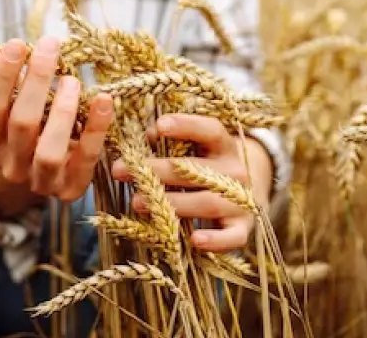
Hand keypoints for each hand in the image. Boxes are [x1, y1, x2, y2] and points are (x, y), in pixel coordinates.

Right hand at [0, 36, 113, 216]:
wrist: (34, 182)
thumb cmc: (20, 135)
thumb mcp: (6, 111)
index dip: (2, 76)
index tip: (18, 43)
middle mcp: (11, 168)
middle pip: (22, 124)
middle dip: (37, 81)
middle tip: (51, 46)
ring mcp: (40, 183)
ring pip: (49, 152)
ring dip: (63, 111)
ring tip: (71, 80)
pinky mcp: (70, 191)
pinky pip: (85, 160)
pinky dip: (96, 129)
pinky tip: (104, 100)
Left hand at [111, 113, 272, 252]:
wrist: (244, 196)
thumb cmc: (205, 168)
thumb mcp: (193, 149)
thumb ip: (169, 142)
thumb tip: (148, 136)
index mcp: (223, 146)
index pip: (210, 130)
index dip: (186, 126)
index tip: (159, 125)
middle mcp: (236, 171)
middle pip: (197, 170)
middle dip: (156, 170)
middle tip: (122, 171)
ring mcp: (242, 201)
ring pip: (208, 202)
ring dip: (172, 203)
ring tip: (137, 203)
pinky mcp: (243, 228)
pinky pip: (232, 237)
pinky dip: (215, 240)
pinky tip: (195, 240)